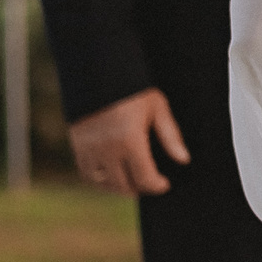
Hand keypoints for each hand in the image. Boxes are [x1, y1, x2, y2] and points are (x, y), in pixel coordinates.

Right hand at [68, 88, 189, 195]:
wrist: (99, 73)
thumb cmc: (133, 90)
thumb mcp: (158, 108)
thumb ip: (171, 136)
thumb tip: (184, 160)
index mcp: (130, 140)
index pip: (145, 178)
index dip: (157, 186)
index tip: (164, 184)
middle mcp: (108, 149)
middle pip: (124, 185)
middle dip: (140, 188)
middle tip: (150, 183)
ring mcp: (90, 149)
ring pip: (104, 183)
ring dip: (119, 187)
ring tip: (133, 182)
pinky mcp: (78, 146)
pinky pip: (86, 174)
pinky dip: (100, 181)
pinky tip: (112, 176)